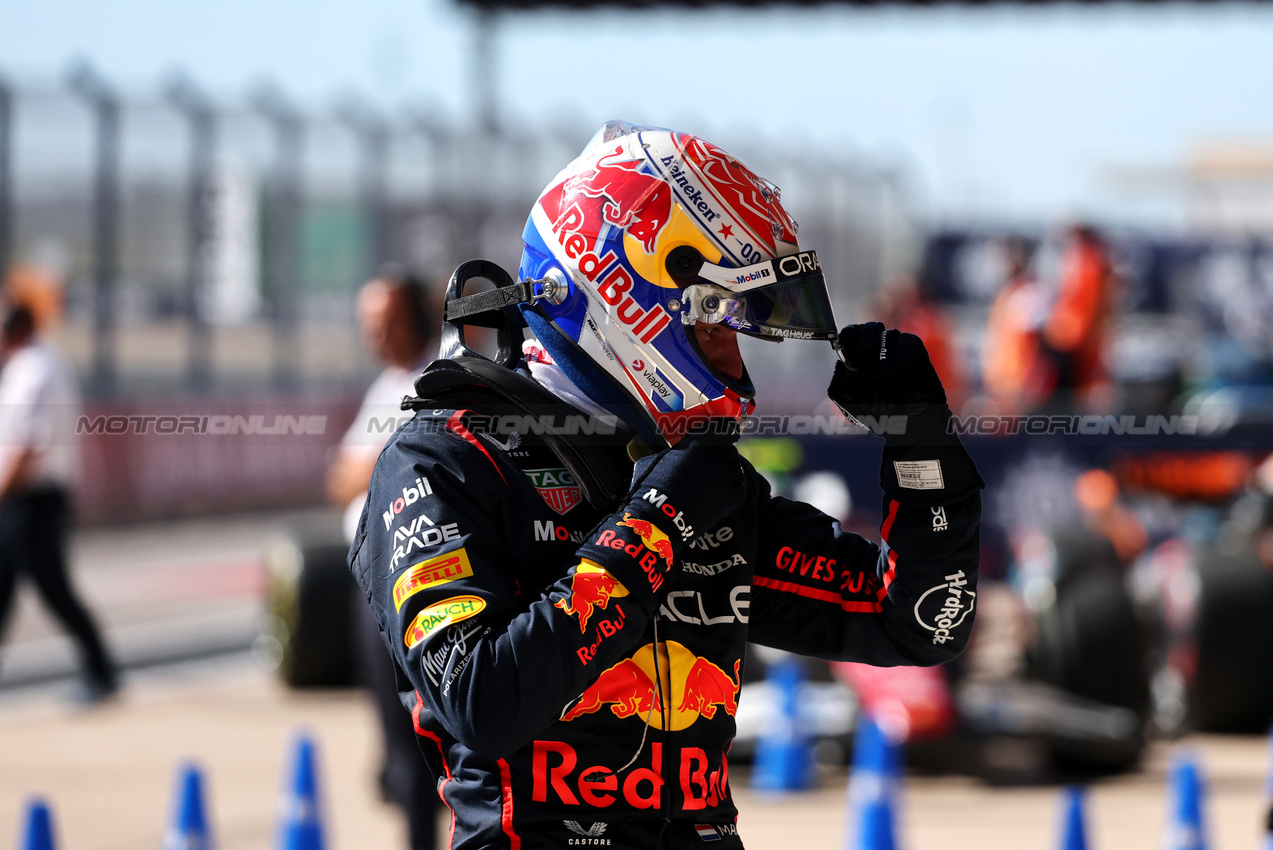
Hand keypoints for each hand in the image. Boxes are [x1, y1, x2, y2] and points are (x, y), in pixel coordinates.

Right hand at [631, 433, 746, 535]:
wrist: (661, 515)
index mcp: (696, 443)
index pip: (720, 430)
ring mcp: (724, 476)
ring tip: (717, 485)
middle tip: (716, 468)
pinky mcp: (731, 496)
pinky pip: (739, 490)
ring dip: (729, 476)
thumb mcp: (653, 461)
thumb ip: (665, 454)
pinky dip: (732, 494)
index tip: (722, 439)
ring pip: (736, 471)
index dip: (722, 435)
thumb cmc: (651, 488)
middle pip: (730, 452)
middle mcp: (714, 456)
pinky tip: (720, 499)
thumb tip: (661, 455)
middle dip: (724, 459)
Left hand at [828, 322, 945, 425]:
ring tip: (887, 378)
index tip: (849, 351)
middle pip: (869, 328)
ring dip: (886, 356)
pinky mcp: (916, 353)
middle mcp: (877, 351)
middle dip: (865, 344)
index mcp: (858, 359)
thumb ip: (841, 382)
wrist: (911, 425)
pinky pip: (909, 340)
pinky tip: (903, 370)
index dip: (849, 337)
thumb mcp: (851, 404)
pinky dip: (904, 354)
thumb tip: (842, 363)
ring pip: (890, 333)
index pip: (850, 334)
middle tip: (865, 363)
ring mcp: (897, 351)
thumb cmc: (879, 415)